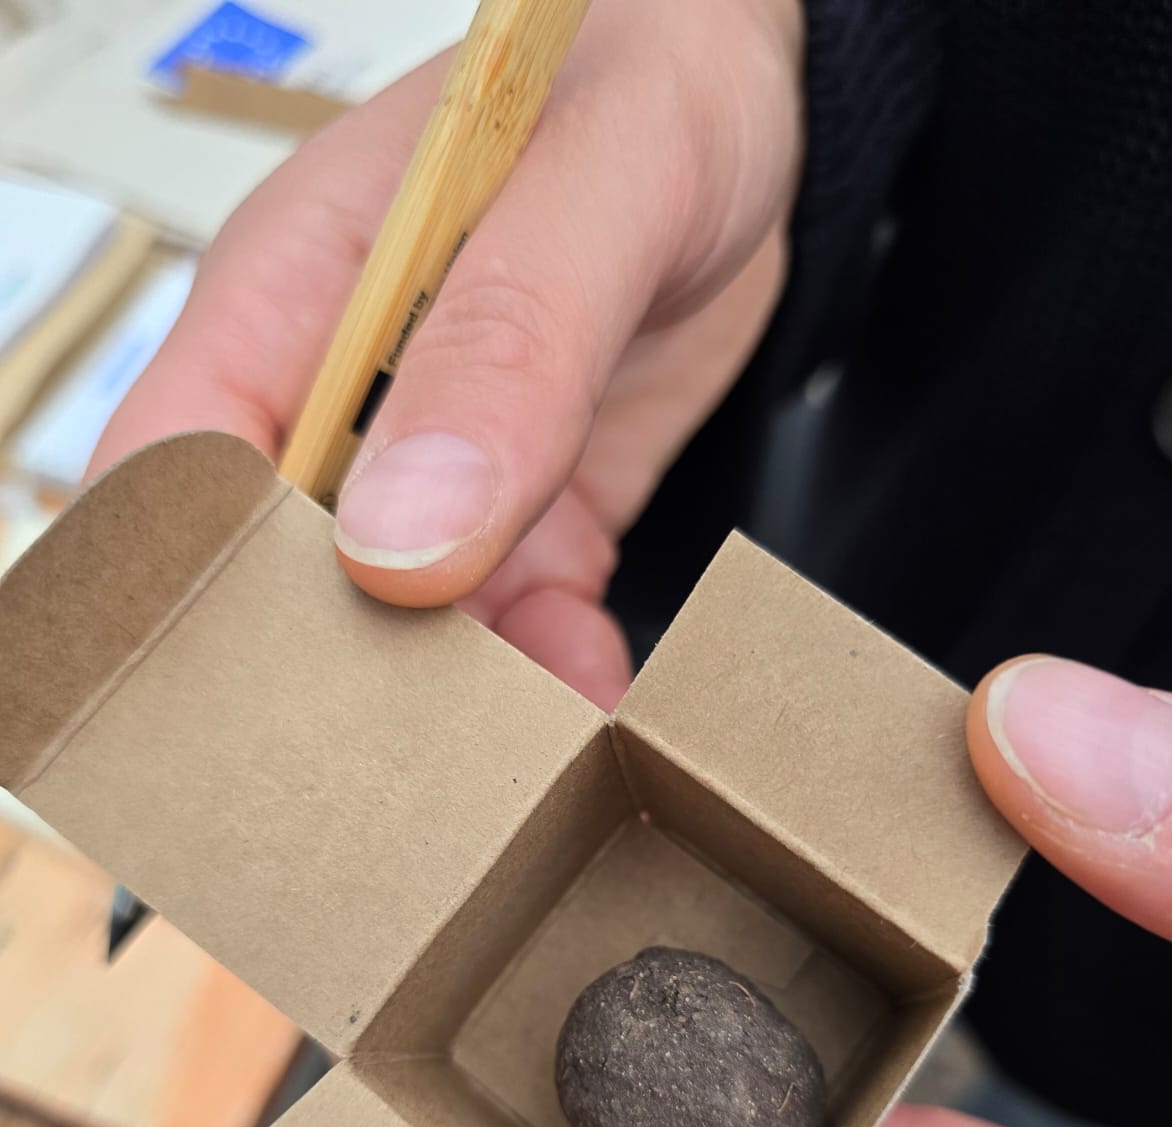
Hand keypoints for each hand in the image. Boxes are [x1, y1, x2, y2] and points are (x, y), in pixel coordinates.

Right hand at [89, 0, 801, 710]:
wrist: (756, 112)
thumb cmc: (652, 82)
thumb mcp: (595, 188)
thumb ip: (504, 349)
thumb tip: (402, 539)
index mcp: (298, 294)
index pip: (179, 464)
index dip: (190, 590)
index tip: (262, 696)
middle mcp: (349, 396)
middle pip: (283, 578)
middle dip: (341, 677)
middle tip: (406, 763)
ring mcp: (438, 464)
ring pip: (409, 628)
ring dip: (467, 694)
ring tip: (531, 739)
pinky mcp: (526, 511)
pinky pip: (519, 622)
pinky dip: (554, 664)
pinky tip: (594, 675)